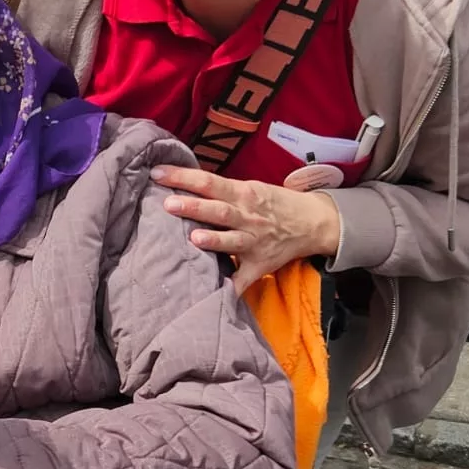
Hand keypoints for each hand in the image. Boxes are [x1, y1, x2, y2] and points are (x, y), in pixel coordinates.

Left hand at [150, 165, 342, 295]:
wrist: (311, 222)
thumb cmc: (272, 203)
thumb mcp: (249, 188)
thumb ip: (220, 191)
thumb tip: (181, 185)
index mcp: (243, 194)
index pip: (209, 182)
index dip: (183, 177)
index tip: (158, 174)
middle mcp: (247, 217)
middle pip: (218, 211)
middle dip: (193, 207)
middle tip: (168, 204)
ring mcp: (254, 242)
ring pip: (231, 240)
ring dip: (213, 240)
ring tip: (193, 238)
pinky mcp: (260, 265)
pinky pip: (244, 279)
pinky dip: (231, 288)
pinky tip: (215, 295)